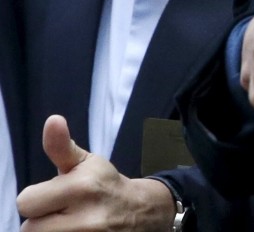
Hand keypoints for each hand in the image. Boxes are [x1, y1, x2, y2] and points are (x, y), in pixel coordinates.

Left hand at [18, 116, 175, 231]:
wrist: (140, 212)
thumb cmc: (105, 184)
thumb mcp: (86, 162)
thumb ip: (61, 146)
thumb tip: (53, 120)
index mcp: (81, 188)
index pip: (26, 203)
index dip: (38, 198)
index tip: (55, 196)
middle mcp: (86, 219)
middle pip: (30, 229)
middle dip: (42, 220)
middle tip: (61, 212)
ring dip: (50, 231)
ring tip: (66, 223)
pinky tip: (74, 231)